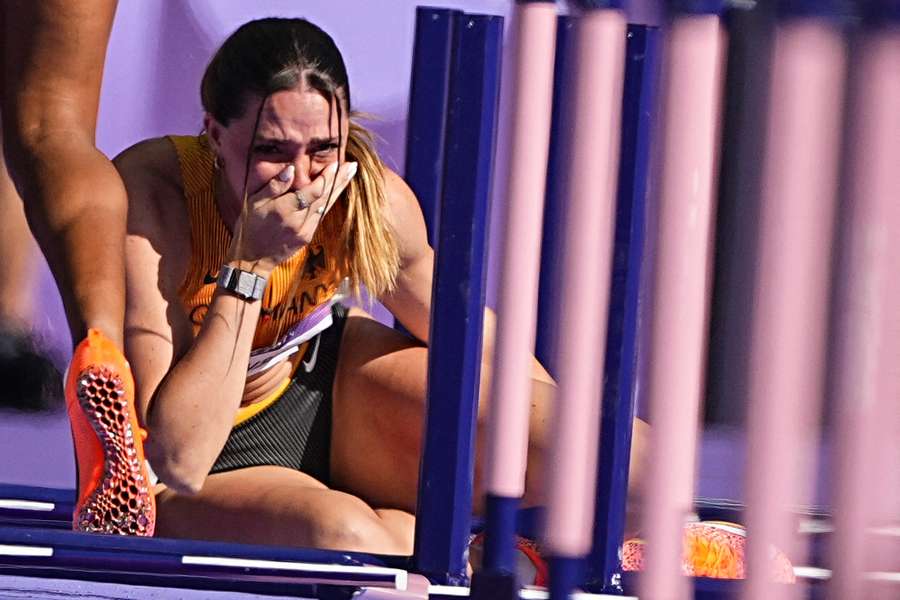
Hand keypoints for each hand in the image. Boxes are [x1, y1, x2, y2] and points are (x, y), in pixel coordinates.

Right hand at [227, 161, 356, 273]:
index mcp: (284, 209)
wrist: (252, 258)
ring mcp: (304, 231)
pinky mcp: (307, 237)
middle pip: (324, 197)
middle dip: (339, 180)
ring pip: (325, 207)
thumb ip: (274, 186)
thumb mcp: (254, 202)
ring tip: (349, 175)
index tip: (336, 163)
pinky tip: (336, 192)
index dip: (326, 177)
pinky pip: (320, 216)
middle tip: (353, 166)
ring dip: (338, 190)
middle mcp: (298, 221)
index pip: (312, 191)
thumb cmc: (249, 226)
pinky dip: (328, 202)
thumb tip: (291, 169)